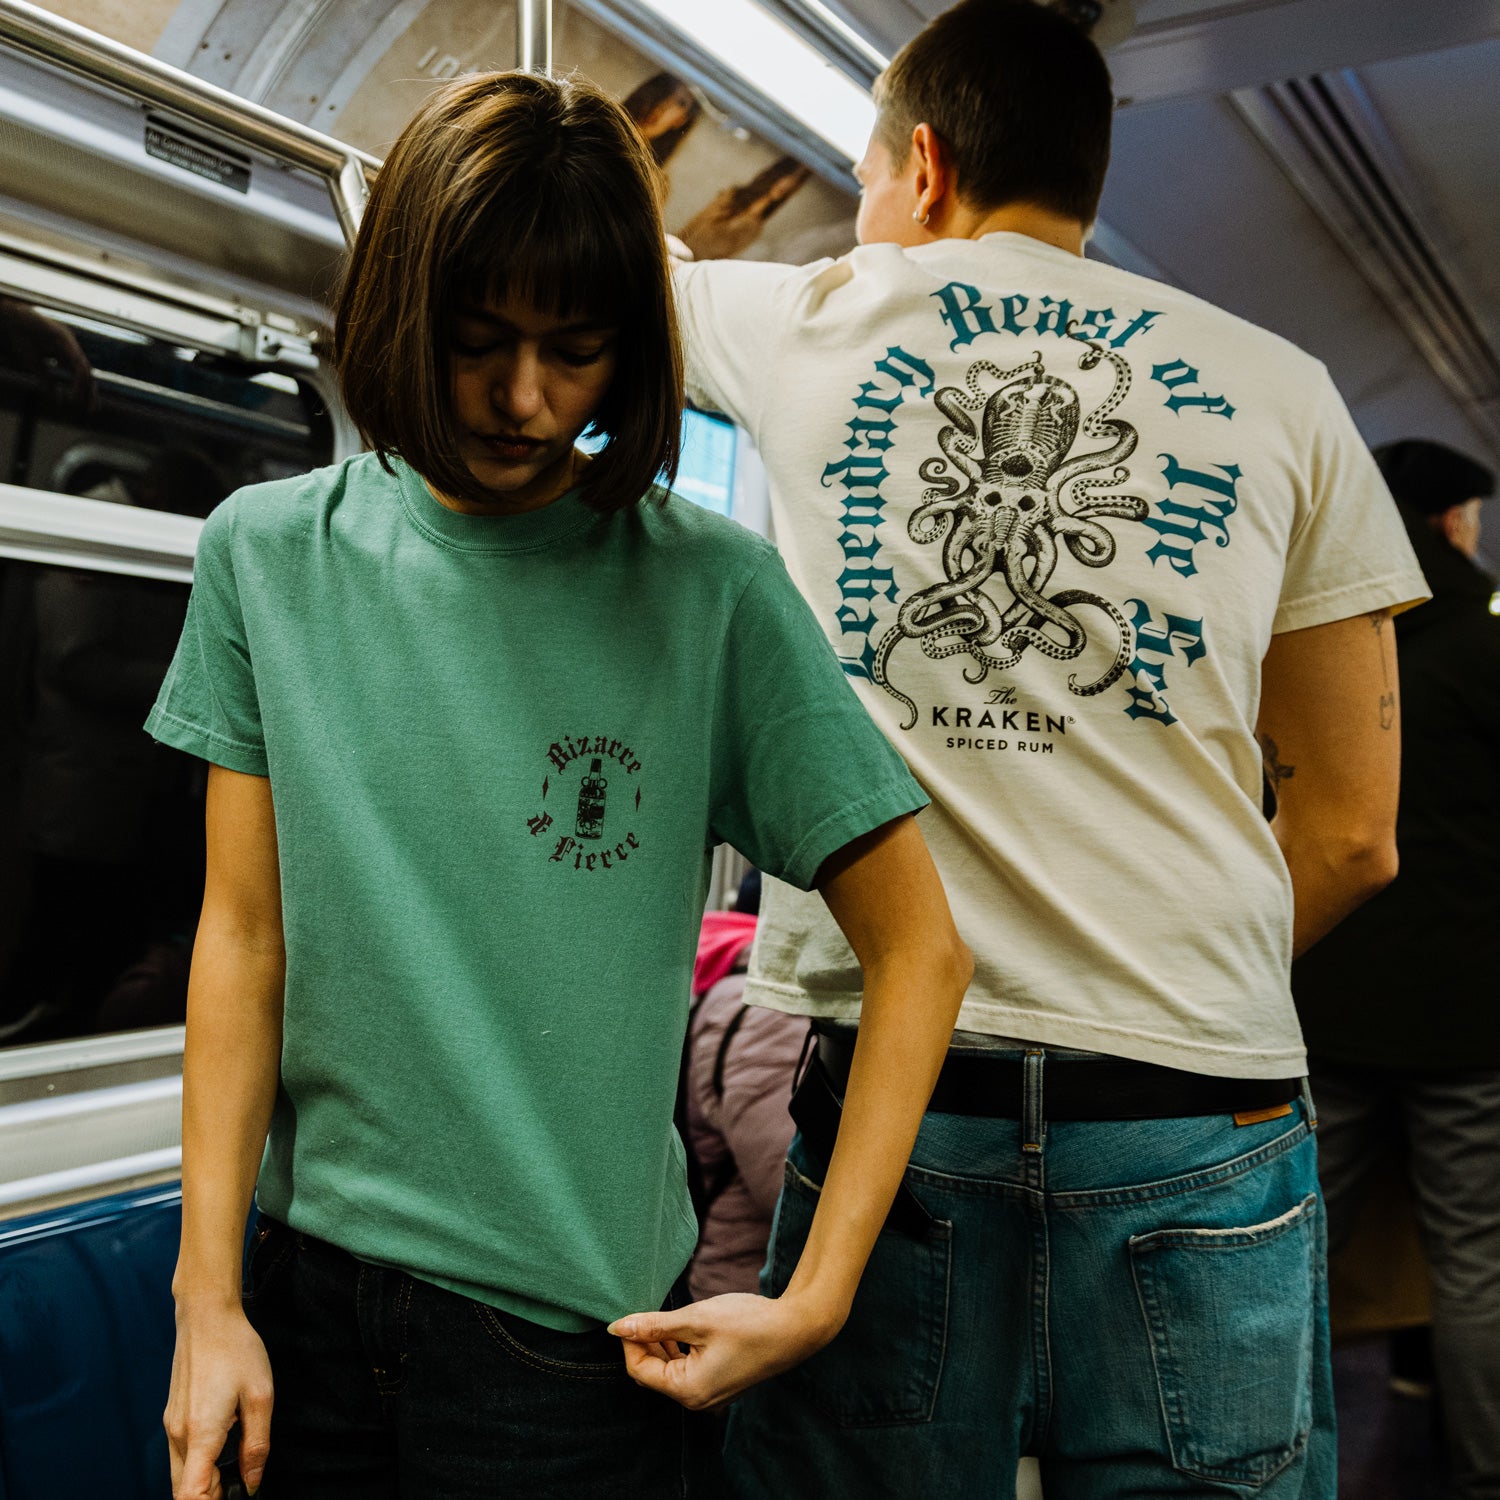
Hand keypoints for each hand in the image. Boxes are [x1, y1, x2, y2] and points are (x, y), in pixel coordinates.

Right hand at [164, 1301, 273, 1497]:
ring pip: (178, 1475)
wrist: (206, 1317)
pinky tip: (220, 1452)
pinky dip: (195, 1466)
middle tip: (237, 1488)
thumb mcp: (260, 1395)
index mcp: (201, 1433)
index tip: (234, 1498)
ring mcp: (171, 1425)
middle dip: (207, 1498)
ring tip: (232, 1475)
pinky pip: (179, 1455)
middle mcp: (178, 1434)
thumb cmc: (236, 1349)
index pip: (190, 1495)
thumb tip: (253, 1482)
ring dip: (201, 1484)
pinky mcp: (172, 1416)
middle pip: (181, 1490)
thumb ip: (257, 1444)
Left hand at [608, 1290, 842, 1409]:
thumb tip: (617, 1327)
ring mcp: (710, 1394)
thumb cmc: (747, 1324)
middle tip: (645, 1310)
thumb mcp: (696, 1319)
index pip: (639, 1370)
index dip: (629, 1341)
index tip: (629, 1313)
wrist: (794, 1329)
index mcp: (687, 1390)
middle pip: (653, 1372)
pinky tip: (681, 1327)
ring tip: (662, 1316)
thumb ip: (655, 1325)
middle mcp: (697, 1400)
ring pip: (670, 1369)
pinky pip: (688, 1369)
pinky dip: (679, 1348)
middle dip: (644, 1343)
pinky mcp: (720, 1382)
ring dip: (661, 1344)